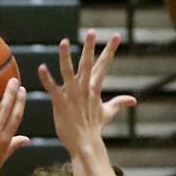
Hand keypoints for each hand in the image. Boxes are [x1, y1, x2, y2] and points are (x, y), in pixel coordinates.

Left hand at [38, 31, 135, 154]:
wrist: (85, 143)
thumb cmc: (94, 127)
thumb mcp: (108, 113)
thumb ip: (119, 103)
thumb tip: (134, 100)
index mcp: (94, 88)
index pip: (103, 64)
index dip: (110, 49)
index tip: (116, 35)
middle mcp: (84, 88)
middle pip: (87, 63)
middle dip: (89, 47)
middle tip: (91, 31)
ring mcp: (71, 95)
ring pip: (68, 71)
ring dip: (65, 57)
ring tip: (63, 41)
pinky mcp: (60, 102)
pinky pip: (52, 87)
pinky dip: (47, 78)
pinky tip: (42, 67)